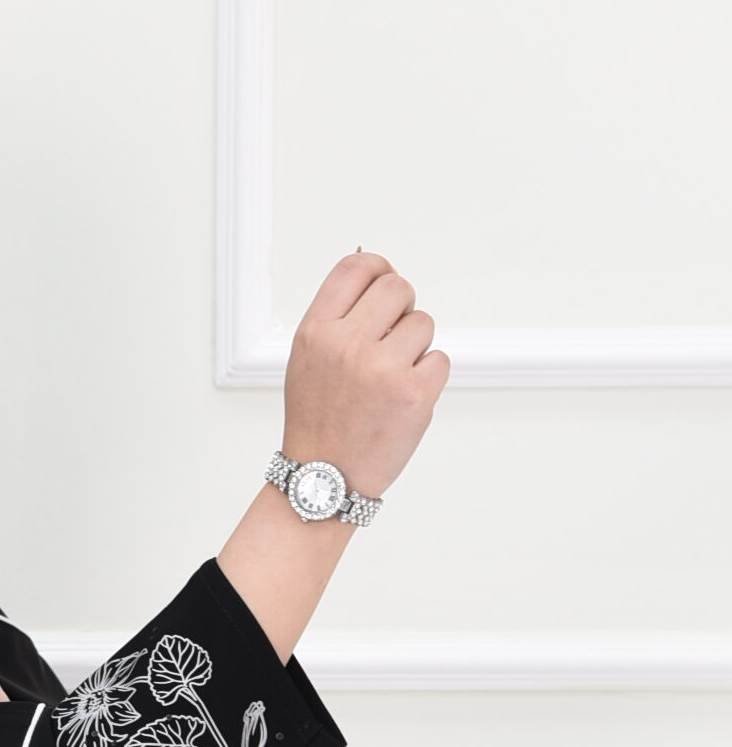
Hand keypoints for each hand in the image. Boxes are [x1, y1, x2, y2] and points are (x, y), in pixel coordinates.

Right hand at [283, 250, 449, 498]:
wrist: (324, 478)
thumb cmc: (318, 421)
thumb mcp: (307, 360)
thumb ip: (337, 319)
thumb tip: (379, 280)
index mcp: (316, 332)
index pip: (356, 269)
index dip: (378, 268)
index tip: (384, 282)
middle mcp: (346, 345)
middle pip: (397, 288)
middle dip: (401, 308)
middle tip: (393, 336)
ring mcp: (382, 369)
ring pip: (423, 323)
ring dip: (415, 346)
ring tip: (391, 377)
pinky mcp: (414, 394)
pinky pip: (440, 360)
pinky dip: (428, 377)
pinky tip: (403, 398)